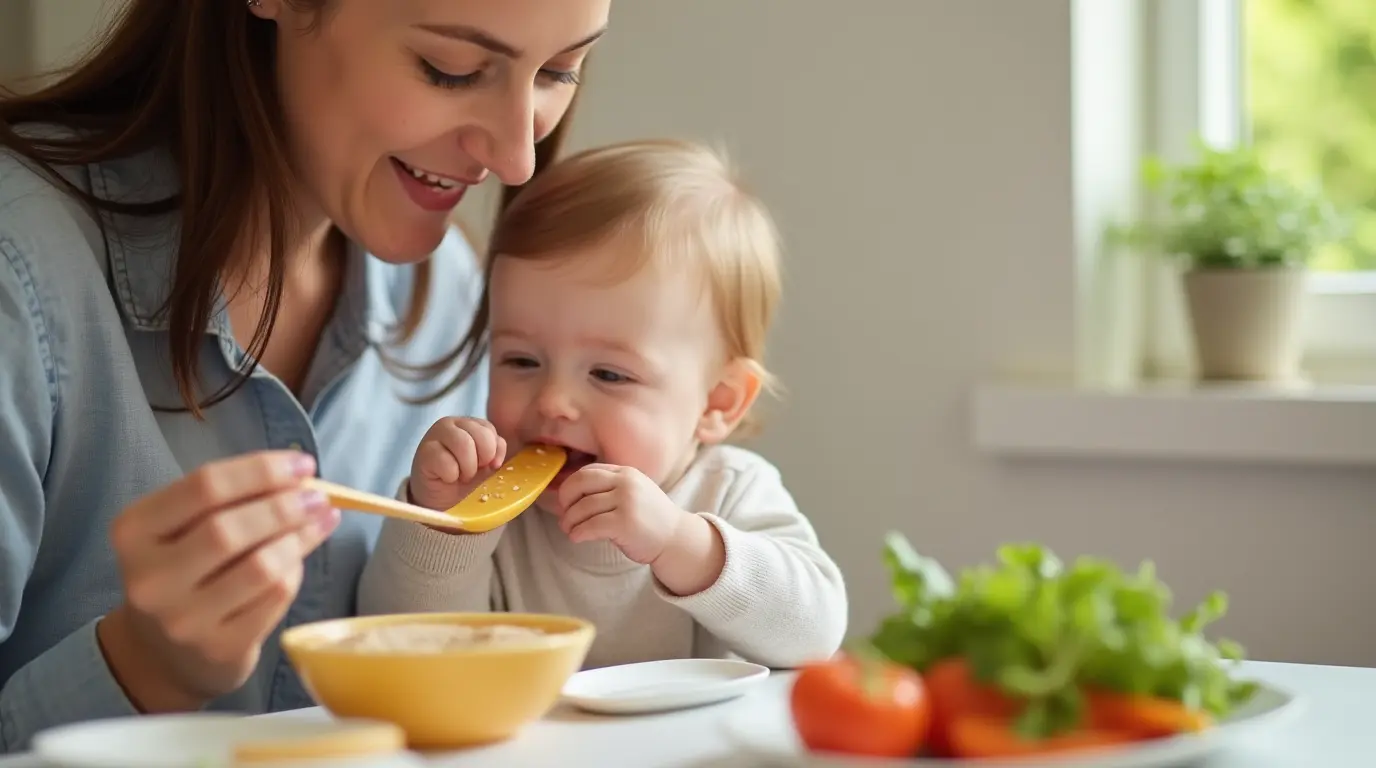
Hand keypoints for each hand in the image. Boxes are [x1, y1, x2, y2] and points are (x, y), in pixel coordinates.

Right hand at [98, 450, 337, 712]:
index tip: (303, 463)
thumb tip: (300, 476)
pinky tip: (302, 558)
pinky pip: (275, 598)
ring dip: (300, 538)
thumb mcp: (185, 526)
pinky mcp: (219, 648)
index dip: (261, 470)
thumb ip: (231, 497)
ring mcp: (183, 619)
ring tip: (321, 520)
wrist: (164, 651)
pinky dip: (297, 570)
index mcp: (134, 531)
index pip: (204, 487)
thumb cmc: (184, 569)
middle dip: (284, 506)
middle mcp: (151, 578)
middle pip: (229, 529)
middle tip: (318, 497)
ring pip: (260, 567)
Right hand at [408, 417, 507, 509]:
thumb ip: (496, 453)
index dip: (493, 452)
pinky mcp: (424, 451)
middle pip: (480, 435)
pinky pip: (447, 462)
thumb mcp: (486, 465)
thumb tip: (496, 460)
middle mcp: (451, 424)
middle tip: (472, 471)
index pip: (490, 430)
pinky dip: (451, 476)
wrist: (438, 498)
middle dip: (481, 460)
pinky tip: (445, 477)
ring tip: (460, 475)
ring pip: (464, 444)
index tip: (487, 466)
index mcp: (469, 424)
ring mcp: (435, 435)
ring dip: (467, 468)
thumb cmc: (463, 478)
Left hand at [556, 464, 687, 563]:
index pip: (587, 471)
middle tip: (564, 515)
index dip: (570, 486)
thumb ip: (609, 488)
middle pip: (580, 483)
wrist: (675, 538)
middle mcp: (626, 482)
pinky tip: (577, 538)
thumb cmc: (649, 519)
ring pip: (583, 507)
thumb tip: (571, 496)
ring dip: (569, 521)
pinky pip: (590, 526)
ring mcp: (627, 501)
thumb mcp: (633, 492)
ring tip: (570, 530)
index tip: (566, 502)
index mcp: (626, 472)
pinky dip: (578, 532)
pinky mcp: (625, 523)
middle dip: (565, 500)